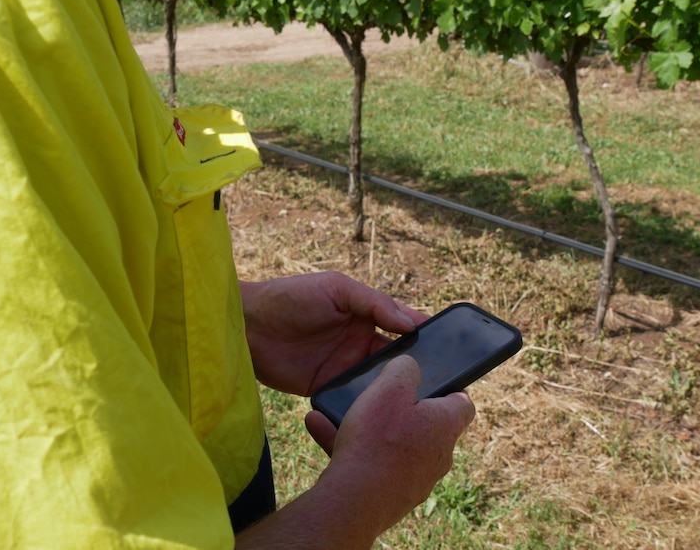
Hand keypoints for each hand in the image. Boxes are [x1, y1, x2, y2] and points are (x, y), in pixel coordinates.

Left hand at [240, 272, 426, 395]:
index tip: (451, 346)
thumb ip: (373, 303)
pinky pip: (353, 399)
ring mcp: (344, 367)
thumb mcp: (336, 289)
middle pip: (396, 359)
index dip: (424, 335)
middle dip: (417, 368)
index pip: (402, 326)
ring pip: (379, 382)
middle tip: (442, 380)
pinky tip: (381, 410)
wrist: (248, 326)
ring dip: (394, 388)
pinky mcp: (327, 388)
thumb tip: (410, 322)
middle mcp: (359, 343)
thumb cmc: (290, 297)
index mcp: (365, 315)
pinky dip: (367, 404)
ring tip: (418, 399)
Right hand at [309, 355, 475, 528]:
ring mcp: (415, 478)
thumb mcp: (390, 387)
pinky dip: (348, 446)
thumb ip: (404, 368)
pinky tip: (319, 427)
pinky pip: (371, 462)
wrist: (355, 499)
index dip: (449, 389)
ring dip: (365, 426)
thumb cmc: (378, 438)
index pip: (463, 404)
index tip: (429, 381)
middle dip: (398, 408)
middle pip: (423, 424)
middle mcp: (438, 455)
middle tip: (377, 395)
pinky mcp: (391, 495)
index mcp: (446, 425)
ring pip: (391, 443)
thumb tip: (410, 366)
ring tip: (336, 411)